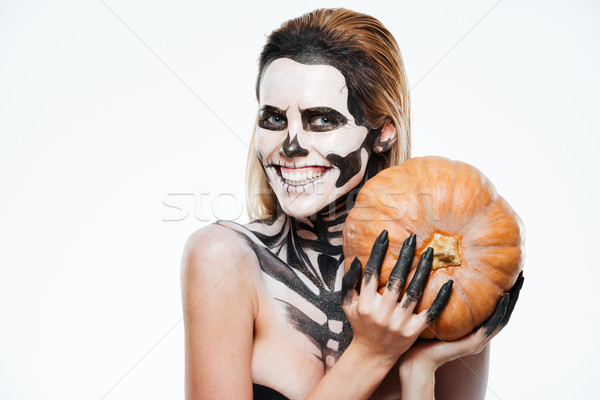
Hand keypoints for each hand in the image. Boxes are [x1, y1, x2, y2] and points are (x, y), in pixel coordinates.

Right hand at [341, 230, 453, 365]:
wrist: (372, 355)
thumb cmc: (360, 324)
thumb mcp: (348, 304)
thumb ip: (349, 282)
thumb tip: (357, 259)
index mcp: (365, 304)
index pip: (371, 273)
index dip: (378, 252)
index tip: (385, 234)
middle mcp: (382, 313)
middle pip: (395, 279)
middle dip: (404, 256)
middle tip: (413, 238)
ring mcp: (399, 323)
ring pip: (414, 292)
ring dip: (423, 270)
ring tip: (430, 252)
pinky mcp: (413, 332)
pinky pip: (430, 313)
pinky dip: (440, 298)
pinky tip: (449, 282)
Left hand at [399, 272, 523, 372]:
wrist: (414, 359)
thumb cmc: (419, 335)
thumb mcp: (433, 311)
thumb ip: (439, 297)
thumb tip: (439, 271)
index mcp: (471, 328)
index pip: (493, 309)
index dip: (504, 293)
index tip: (511, 275)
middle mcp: (478, 335)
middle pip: (503, 313)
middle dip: (514, 295)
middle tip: (522, 276)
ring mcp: (477, 341)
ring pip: (502, 319)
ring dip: (512, 301)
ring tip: (519, 283)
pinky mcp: (473, 345)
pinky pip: (490, 327)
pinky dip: (500, 312)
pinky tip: (505, 298)